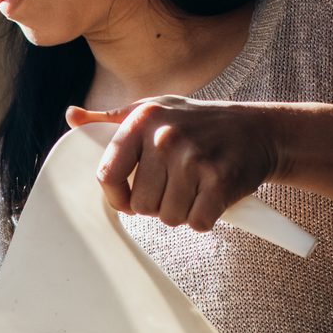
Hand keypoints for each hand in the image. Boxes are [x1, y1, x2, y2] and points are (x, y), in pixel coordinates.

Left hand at [65, 98, 284, 229]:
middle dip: (157, 203)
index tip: (129, 199)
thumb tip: (72, 117)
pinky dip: (205, 218)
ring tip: (195, 187)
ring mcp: (194, 159)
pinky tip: (212, 196)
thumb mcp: (154, 110)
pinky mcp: (220, 182)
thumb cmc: (199, 123)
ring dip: (182, 211)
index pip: (107, 176)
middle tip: (177, 184)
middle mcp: (165, 137)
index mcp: (143, 120)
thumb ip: (111, 119)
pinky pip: (197, 223)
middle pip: (140, 205)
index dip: (117, 197)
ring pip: (168, 218)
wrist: (259, 129)